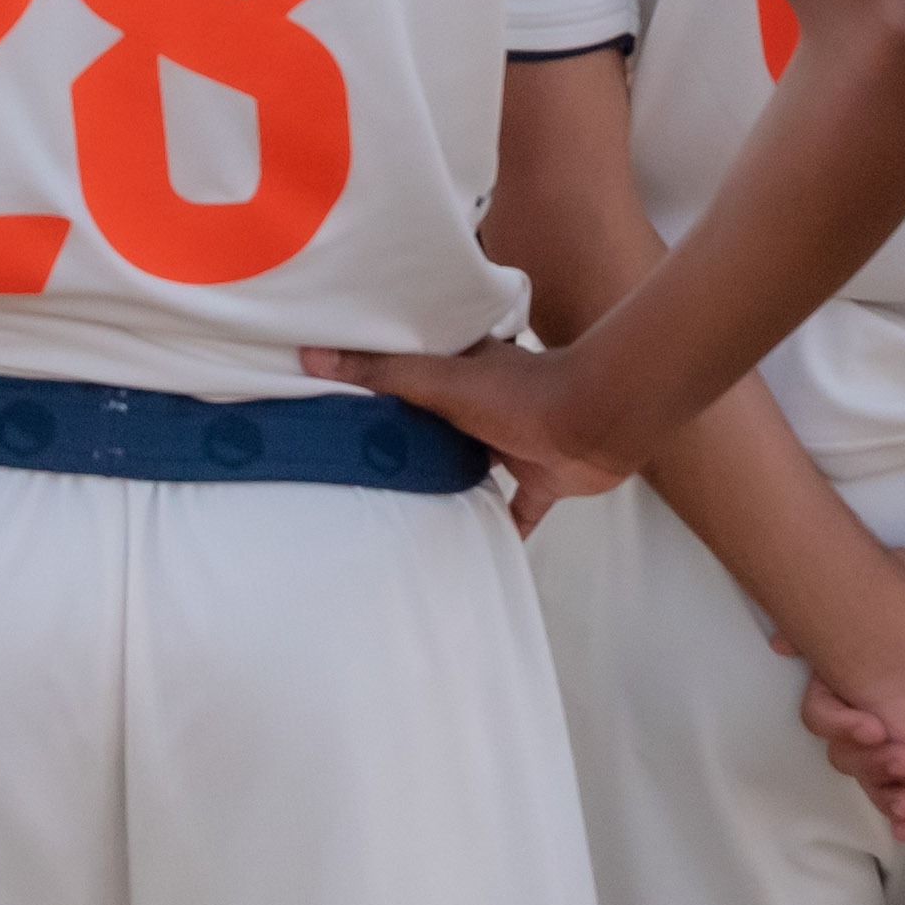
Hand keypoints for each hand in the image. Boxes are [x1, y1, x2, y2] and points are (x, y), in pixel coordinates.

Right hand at [301, 328, 635, 525]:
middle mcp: (487, 404)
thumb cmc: (516, 393)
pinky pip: (518, 510)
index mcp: (464, 371)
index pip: (415, 373)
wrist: (592, 423)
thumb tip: (312, 354)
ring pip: (475, 465)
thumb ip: (381, 372)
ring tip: (410, 505)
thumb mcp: (438, 380)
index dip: (382, 384)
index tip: (345, 403)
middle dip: (414, 440)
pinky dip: (502, 527)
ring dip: (453, 481)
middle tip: (368, 464)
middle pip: (442, 423)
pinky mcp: (541, 479)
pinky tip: (477, 550)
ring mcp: (516, 442)